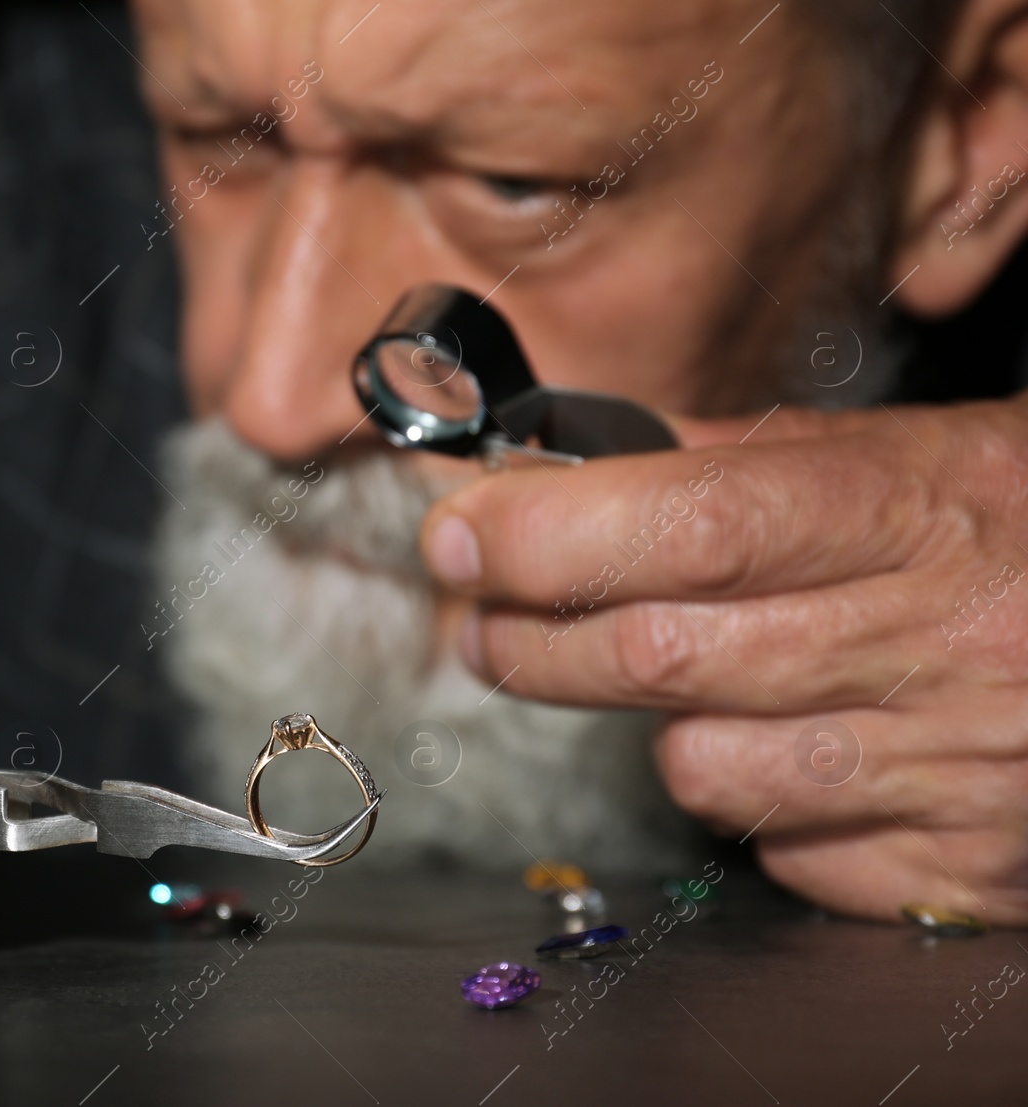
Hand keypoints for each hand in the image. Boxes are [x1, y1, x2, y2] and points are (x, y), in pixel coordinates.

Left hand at [423, 397, 1027, 923]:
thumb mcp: (913, 452)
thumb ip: (739, 460)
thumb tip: (563, 471)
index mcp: (909, 512)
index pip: (685, 523)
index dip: (542, 534)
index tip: (456, 534)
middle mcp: (929, 645)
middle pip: (655, 656)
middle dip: (529, 640)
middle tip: (487, 620)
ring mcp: (949, 770)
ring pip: (703, 768)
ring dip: (664, 724)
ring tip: (707, 678)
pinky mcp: (957, 868)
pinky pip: (781, 851)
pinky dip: (765, 804)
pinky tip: (810, 750)